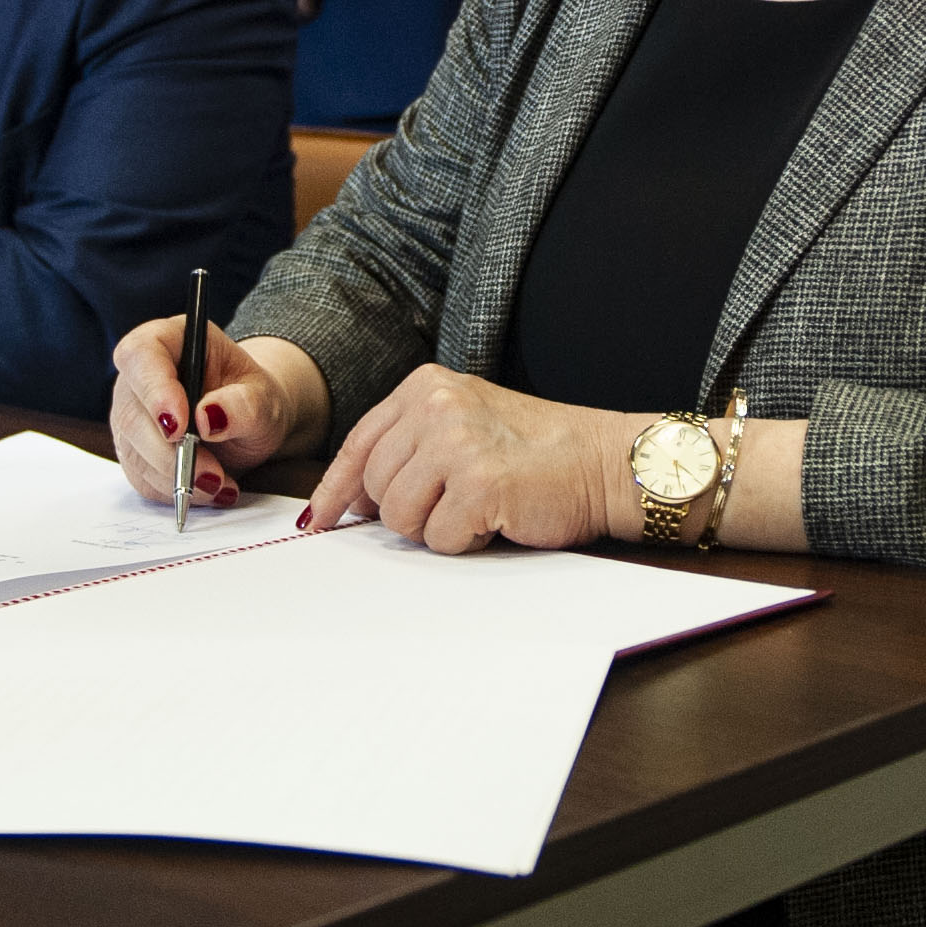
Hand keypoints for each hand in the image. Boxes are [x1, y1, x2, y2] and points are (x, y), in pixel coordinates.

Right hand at [105, 313, 324, 506]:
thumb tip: (208, 417)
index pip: (141, 355)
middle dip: (171, 452)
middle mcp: (139, 377)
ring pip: (134, 452)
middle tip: (211, 474)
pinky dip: (175, 491)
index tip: (178, 427)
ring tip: (221, 484)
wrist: (250, 422)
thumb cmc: (253, 398)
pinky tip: (209, 489)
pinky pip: (142, 478)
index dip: (154, 391)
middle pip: (132, 413)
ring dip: (177, 477)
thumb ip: (243, 403)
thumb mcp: (264, 397)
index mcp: (168, 341)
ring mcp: (130, 416)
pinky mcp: (133, 452)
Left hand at [305, 366, 630, 556]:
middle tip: (452, 505)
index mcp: (425, 386)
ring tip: (477, 506)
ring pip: (400, 517)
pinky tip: (496, 517)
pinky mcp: (479, 481)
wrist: (604, 461)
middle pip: (375, 486)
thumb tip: (353, 500)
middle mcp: (435, 404)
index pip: (360, 444)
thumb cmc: (536, 453)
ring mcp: (456, 441)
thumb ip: (409, 448)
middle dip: (405, 512)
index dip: (337, 489)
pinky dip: (466, 541)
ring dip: (436, 528)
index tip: (321, 520)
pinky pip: (440, 537)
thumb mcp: (463, 426)